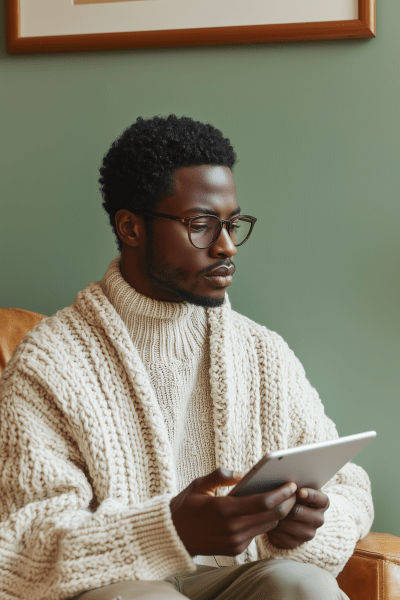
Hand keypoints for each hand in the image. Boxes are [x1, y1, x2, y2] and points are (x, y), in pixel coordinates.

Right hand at [170, 468, 296, 556]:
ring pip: (267, 525)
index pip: (263, 502)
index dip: (281, 494)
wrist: (174, 536)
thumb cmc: (186, 506)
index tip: (291, 485)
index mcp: (224, 509)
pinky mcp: (236, 549)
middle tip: (294, 491)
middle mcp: (233, 528)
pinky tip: (267, 511)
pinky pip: (257, 533)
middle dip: (286, 503)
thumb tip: (242, 473)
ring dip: (278, 513)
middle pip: (271, 516)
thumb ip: (220, 475)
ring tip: (285, 499)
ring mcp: (236, 541)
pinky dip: (265, 522)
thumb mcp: (198, 484)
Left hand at [267, 488, 329, 549]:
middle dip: (283, 505)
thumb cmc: (292, 496)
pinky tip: (269, 521)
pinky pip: (280, 536)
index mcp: (322, 503)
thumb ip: (296, 486)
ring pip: (287, 524)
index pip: (321, 499)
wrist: (286, 516)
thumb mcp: (297, 488)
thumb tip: (288, 484)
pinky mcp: (295, 543)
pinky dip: (272, 528)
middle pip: (298, 511)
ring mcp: (308, 533)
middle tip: (273, 499)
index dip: (311, 495)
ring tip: (268, 509)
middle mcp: (319, 519)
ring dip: (276, 516)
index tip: (300, 491)